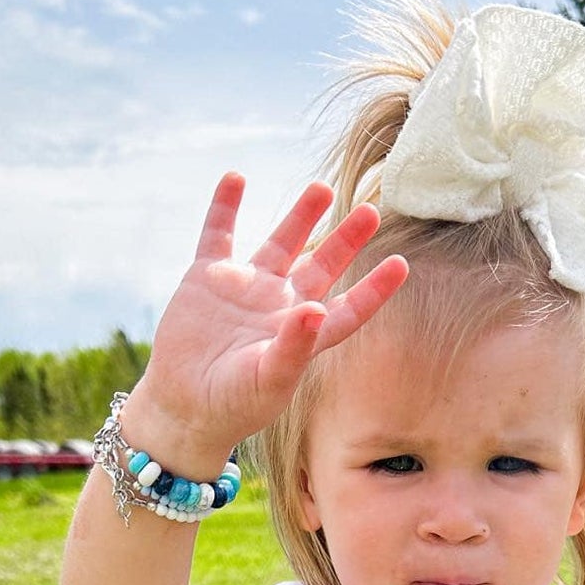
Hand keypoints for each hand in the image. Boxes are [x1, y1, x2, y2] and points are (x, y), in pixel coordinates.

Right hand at [121, 174, 408, 467]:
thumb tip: (318, 307)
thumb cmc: (233, 405)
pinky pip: (219, 234)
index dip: (375, 288)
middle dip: (346, 239)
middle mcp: (281, 306)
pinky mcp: (208, 278)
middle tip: (371, 211)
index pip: (350, 308)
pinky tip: (235, 178)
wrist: (183, 407)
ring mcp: (246, 288)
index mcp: (305, 335)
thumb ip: (294, 347)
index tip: (401, 264)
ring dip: (301, 215)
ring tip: (321, 188)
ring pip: (281, 242)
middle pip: (323, 265)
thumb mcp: (268, 381)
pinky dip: (225, 206)